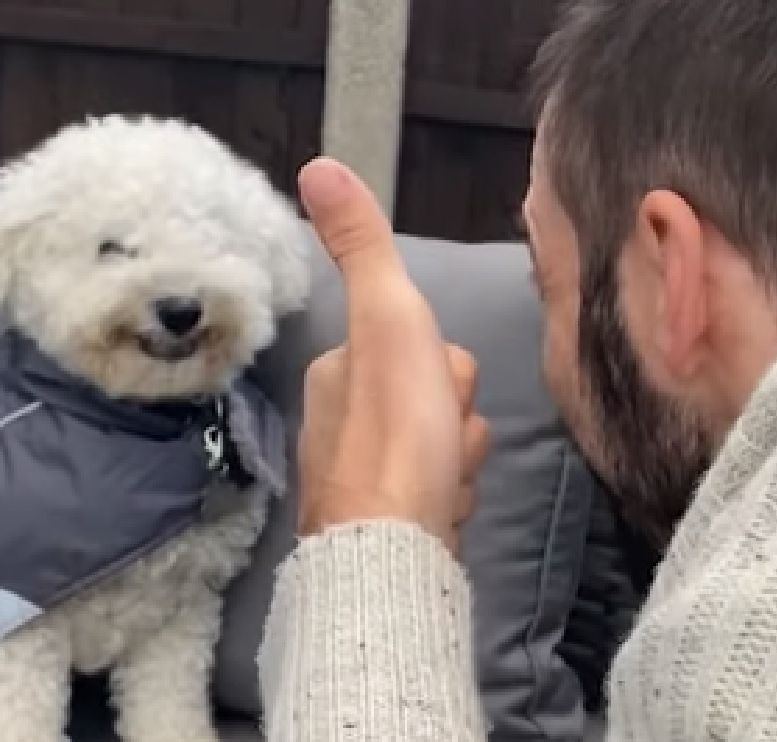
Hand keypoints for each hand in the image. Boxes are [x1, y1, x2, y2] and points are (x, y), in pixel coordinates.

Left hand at [295, 158, 488, 552]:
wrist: (395, 541)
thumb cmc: (398, 426)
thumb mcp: (388, 316)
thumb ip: (363, 246)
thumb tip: (317, 165)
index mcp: (339, 371)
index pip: (421, 346)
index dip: (445, 367)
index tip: (436, 391)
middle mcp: (341, 422)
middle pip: (437, 396)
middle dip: (456, 415)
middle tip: (444, 438)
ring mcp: (363, 478)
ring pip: (444, 445)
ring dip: (459, 458)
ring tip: (444, 478)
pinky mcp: (384, 524)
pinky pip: (438, 492)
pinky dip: (449, 497)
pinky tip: (442, 507)